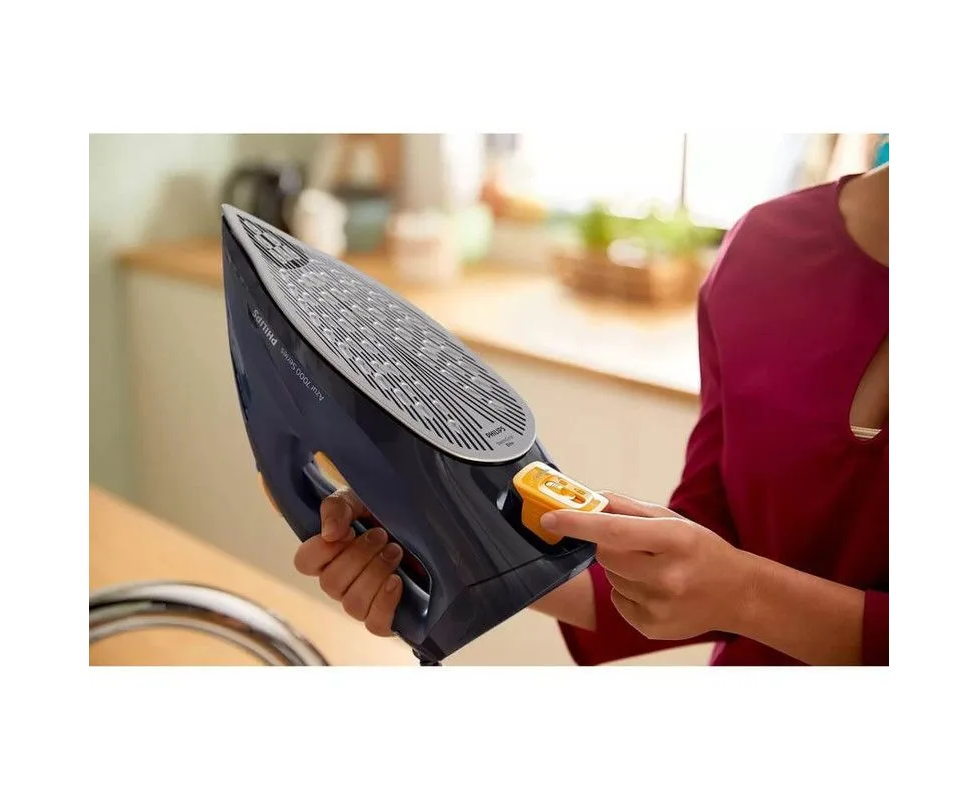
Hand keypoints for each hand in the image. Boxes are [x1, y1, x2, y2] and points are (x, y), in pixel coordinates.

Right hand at [293, 487, 402, 636]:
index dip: (323, 549)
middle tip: (382, 535)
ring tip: (396, 551)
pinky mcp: (384, 616)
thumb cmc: (385, 514)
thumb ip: (338, 507)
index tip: (348, 531)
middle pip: (331, 583)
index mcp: (328, 555)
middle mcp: (339, 582)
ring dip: (375, 573)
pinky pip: (374, 623)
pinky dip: (385, 603)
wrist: (425, 528)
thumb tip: (329, 534)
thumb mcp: (359, 500)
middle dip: (360, 556)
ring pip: (352, 603)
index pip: (304, 562)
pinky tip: (398, 581)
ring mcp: (360, 602)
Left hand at [540, 493, 755, 639]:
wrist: (739, 594)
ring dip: (621, 569)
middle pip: (605, 555)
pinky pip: (617, 602)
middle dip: (607, 545)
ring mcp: (659, 606)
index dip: (578, 524)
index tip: (550, 518)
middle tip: (634, 545)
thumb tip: (589, 498)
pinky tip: (655, 590)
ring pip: (611, 578)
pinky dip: (627, 593)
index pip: (614, 531)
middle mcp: (667, 576)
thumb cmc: (701, 550)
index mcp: (674, 540)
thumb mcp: (672, 519)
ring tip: (653, 569)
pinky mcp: (652, 628)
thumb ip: (626, 508)